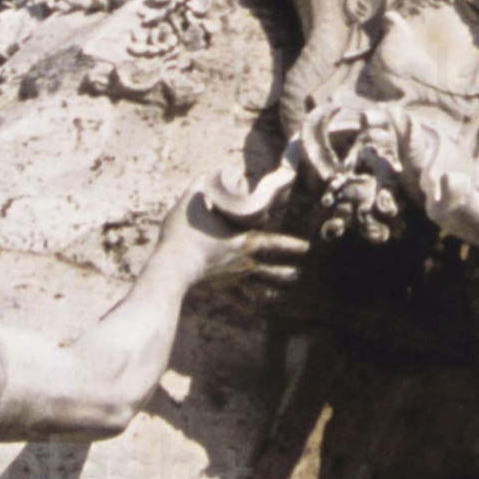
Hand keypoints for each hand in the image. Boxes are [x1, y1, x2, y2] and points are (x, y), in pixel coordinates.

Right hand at [159, 178, 313, 330]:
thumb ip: (209, 181)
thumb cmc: (184, 231)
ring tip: (285, 293)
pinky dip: (250, 305)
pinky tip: (256, 309)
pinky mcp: (221, 291)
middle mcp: (245, 262)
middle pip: (274, 270)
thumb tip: (223, 169)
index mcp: (245, 240)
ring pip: (261, 289)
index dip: (293, 245)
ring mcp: (234, 279)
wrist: (171, 266)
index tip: (307, 247)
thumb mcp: (194, 198)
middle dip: (289, 271)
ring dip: (275, 290)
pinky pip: (240, 300)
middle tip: (302, 273)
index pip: (276, 242)